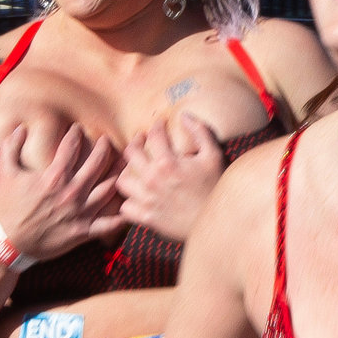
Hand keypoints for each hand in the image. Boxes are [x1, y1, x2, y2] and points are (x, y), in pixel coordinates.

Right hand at [0, 124, 124, 263]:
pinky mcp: (84, 231)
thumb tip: (18, 128)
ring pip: (109, 189)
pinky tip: (131, 207)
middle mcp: (72, 192)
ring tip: (126, 164)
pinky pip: (109, 224)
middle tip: (107, 141)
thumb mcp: (4, 173)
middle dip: (105, 148)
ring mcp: (80, 212)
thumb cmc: (7, 207)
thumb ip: (10, 148)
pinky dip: (122, 217)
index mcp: (54, 177)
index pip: (71, 147)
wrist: (9, 242)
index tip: (78, 129)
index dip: (75, 134)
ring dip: (120, 173)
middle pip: (97, 164)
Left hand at [117, 113, 226, 240]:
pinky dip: (129, 200)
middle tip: (141, 140)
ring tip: (135, 168)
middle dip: (135, 142)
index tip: (160, 125)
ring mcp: (146, 200)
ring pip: (122, 181)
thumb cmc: (215, 187)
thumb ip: (200, 132)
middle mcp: (152, 180)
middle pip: (130, 154)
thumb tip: (184, 115)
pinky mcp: (146, 218)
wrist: (215, 222)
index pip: (153, 135)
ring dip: (127, 171)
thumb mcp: (214, 156)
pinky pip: (126, 207)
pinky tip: (137, 195)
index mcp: (167, 163)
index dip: (157, 126)